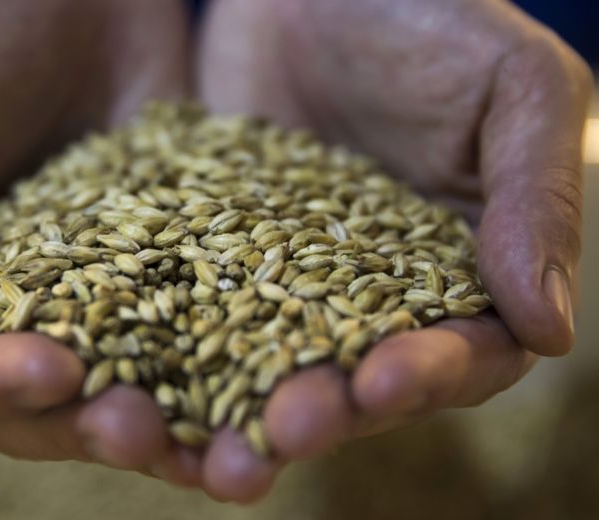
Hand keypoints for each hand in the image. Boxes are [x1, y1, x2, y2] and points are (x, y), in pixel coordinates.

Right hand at [0, 0, 203, 489]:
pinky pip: (206, 330)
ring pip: (132, 386)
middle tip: (141, 429)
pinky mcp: (181, 265)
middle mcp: (23, 306)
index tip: (49, 369)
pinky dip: (236, 372)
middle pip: (46, 404)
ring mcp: (108, 292)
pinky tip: (275, 397)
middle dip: (89, 425)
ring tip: (223, 455)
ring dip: (174, 428)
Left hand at [196, 0, 591, 499]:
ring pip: (262, 370)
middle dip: (322, 413)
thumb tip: (551, 330)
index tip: (389, 377)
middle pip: (352, 384)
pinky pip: (187, 316)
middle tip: (280, 437)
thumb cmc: (431, 16)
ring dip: (233, 416)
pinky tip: (130, 382)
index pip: (462, 353)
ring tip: (200, 449)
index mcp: (458, 275)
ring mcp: (283, 286)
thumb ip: (539, 197)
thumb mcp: (513, 86)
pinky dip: (165, 353)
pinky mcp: (212, 261)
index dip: (432, 374)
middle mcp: (370, 300)